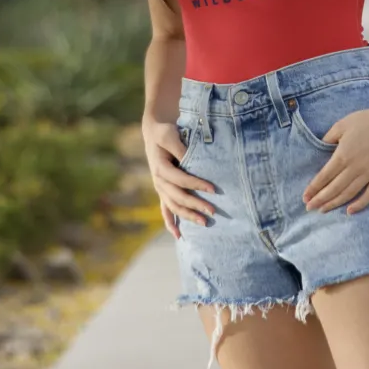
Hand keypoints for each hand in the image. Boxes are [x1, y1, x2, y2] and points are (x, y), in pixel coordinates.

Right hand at [142, 118, 215, 238]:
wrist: (154, 133)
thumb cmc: (165, 132)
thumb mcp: (171, 135)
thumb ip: (180, 149)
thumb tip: (193, 162)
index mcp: (160, 168)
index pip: (180, 180)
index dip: (196, 185)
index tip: (213, 190)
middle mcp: (158, 181)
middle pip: (178, 197)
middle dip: (195, 205)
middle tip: (213, 212)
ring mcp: (160, 188)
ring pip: (173, 206)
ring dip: (188, 216)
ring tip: (204, 224)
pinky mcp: (163, 191)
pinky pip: (165, 210)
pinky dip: (170, 223)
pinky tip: (179, 236)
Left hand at [303, 103, 368, 214]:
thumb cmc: (364, 120)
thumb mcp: (341, 125)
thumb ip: (328, 138)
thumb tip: (319, 149)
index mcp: (342, 155)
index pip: (324, 176)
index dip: (314, 188)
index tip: (305, 197)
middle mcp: (355, 167)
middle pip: (334, 188)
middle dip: (320, 199)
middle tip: (309, 207)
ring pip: (349, 193)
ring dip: (335, 203)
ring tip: (324, 210)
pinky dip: (359, 204)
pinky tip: (349, 211)